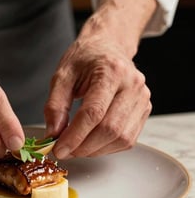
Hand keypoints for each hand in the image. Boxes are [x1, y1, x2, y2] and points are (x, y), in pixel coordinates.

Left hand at [45, 36, 150, 158]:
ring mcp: (142, 99)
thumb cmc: (85, 58)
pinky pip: (127, 139)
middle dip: (84, 147)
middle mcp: (132, 86)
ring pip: (121, 138)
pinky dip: (106, 147)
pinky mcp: (144, 110)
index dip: (75, 136)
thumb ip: (55, 105)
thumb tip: (53, 133)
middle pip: (110, 129)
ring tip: (75, 147)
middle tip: (64, 151)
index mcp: (111, 71)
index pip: (93, 113)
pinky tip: (91, 143)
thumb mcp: (62, 75)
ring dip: (95, 150)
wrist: (107, 47)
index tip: (59, 149)